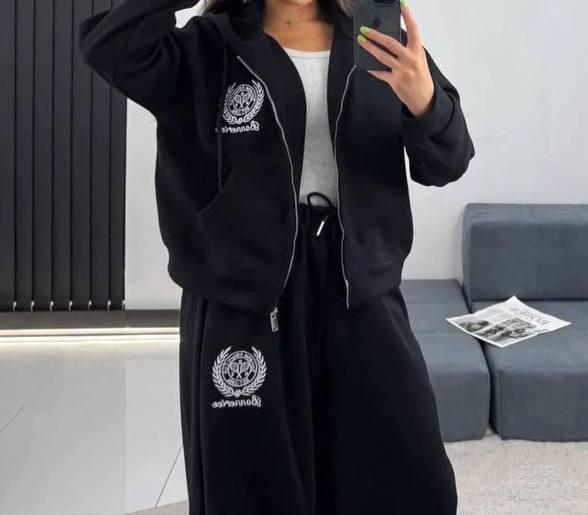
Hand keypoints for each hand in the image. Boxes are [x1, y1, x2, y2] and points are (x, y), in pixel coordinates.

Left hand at [357, 0, 434, 118]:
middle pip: (390, 43)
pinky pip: (380, 73)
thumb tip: (390, 41)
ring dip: (370, 48)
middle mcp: (410, 59)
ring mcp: (402, 70)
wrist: (424, 97)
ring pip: (382, 57)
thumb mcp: (418, 59)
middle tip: (364, 29)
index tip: (401, 4)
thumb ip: (408, 49)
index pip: (413, 29)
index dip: (407, 16)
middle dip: (376, 35)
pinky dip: (373, 69)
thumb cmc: (420, 76)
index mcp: (417, 51)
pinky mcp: (395, 81)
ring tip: (361, 41)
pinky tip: (365, 65)